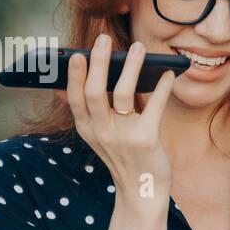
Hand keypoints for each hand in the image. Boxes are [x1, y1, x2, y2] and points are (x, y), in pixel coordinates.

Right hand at [54, 33, 175, 209]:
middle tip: (104, 39)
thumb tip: (61, 85)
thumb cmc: (122, 156)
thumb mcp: (96, 136)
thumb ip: (85, 112)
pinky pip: (154, 107)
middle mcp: (101, 132)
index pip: (75, 99)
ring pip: (123, 94)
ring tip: (138, 47)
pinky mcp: (146, 139)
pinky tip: (168, 74)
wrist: (142, 190)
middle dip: (99, 62)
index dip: (74, 76)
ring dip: (131, 67)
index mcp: (87, 129)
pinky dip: (161, 88)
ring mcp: (123, 136)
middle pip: (95, 92)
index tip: (76, 54)